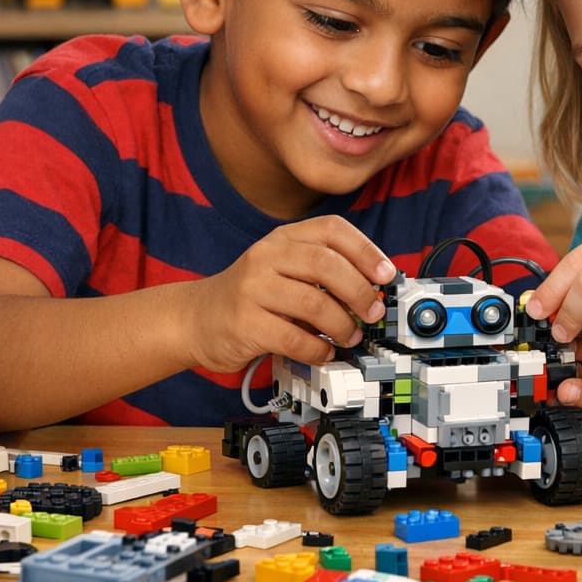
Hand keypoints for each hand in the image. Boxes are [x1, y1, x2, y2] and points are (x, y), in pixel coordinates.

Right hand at [183, 216, 396, 372]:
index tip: (386, 274)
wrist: (195, 319)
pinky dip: (317, 348)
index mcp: (284, 238)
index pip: (332, 229)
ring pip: (313, 302)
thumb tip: (374, 289)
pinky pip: (293, 337)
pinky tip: (324, 352)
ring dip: (342, 325)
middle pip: (326, 264)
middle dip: (359, 291)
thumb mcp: (285, 269)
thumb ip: (323, 272)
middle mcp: (267, 256)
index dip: (366, 250)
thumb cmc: (252, 296)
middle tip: (372, 312)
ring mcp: (252, 288)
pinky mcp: (244, 322)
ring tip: (350, 337)